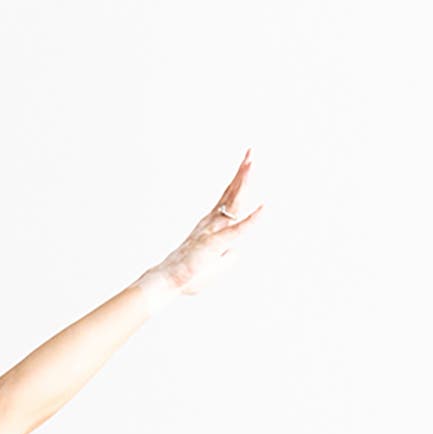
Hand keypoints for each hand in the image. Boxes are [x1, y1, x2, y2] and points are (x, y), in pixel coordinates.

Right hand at [137, 149, 266, 302]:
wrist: (169, 281)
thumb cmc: (189, 274)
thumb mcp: (215, 263)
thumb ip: (228, 254)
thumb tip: (236, 250)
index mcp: (212, 224)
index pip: (229, 197)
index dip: (239, 180)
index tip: (247, 162)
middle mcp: (213, 222)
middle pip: (232, 193)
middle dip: (243, 172)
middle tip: (250, 152)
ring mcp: (214, 231)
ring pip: (233, 203)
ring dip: (244, 184)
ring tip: (251, 164)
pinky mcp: (215, 243)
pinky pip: (237, 230)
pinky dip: (252, 221)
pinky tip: (264, 210)